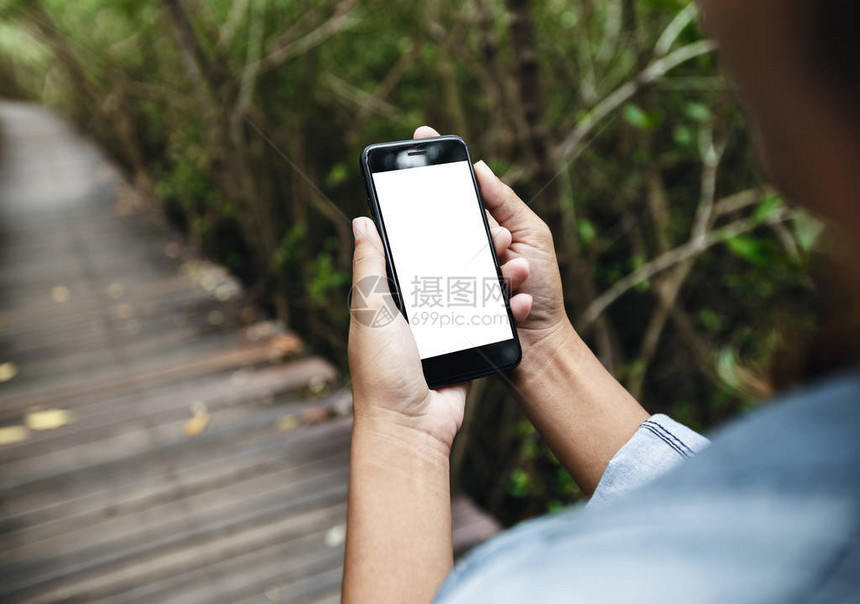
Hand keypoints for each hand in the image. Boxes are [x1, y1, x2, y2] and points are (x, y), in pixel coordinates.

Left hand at [348, 127, 527, 452]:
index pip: (415, 254)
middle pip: (453, 270)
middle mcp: (418, 311)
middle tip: (502, 235)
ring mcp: (445, 332)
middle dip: (480, 252)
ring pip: (477, 295)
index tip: (460, 205)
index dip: (436, 230)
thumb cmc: (382, 370)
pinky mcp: (467, 350)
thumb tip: (362, 219)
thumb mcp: (371, 311)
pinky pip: (489, 325)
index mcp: (392, 299)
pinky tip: (520, 301)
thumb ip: (370, 265)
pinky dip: (506, 313)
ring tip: (518, 266)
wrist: (409, 427)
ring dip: (500, 280)